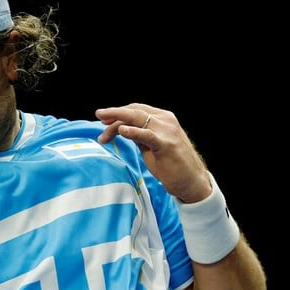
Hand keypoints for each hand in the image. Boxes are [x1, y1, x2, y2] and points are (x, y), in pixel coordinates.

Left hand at [94, 103, 210, 202]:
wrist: (191, 181)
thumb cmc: (170, 164)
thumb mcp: (151, 145)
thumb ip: (139, 135)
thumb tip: (121, 128)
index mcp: (162, 117)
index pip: (136, 109)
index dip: (118, 112)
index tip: (103, 120)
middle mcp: (165, 120)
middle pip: (134, 111)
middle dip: (113, 112)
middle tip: (98, 115)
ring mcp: (167, 131)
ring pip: (137, 119)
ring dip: (116, 125)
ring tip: (103, 130)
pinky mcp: (166, 144)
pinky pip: (147, 135)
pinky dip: (133, 131)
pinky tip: (122, 131)